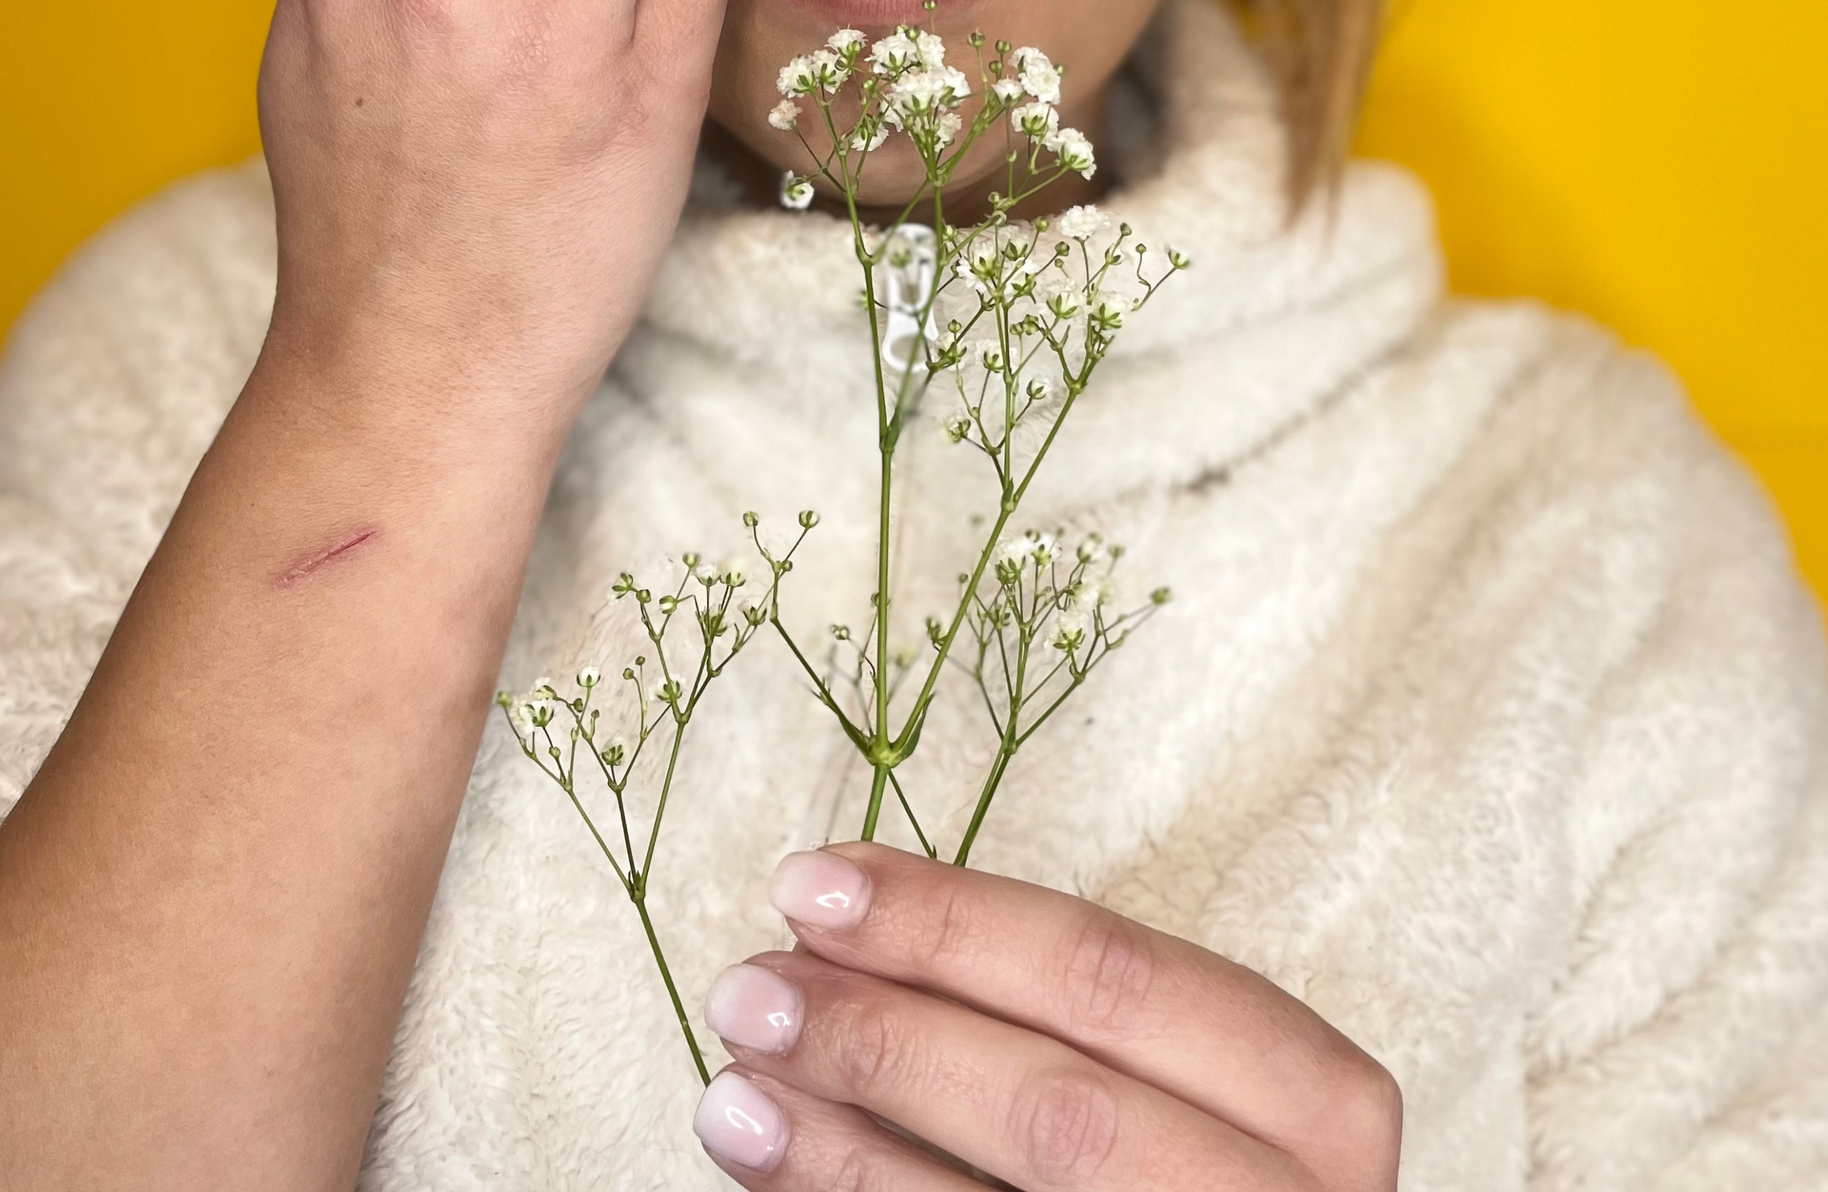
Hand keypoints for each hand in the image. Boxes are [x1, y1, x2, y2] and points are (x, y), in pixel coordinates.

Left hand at [694, 844, 1400, 1189]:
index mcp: (1314, 1098)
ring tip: (730, 1087)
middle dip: (884, 1038)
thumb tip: (841, 933)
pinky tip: (769, 1168)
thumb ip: (1049, 1013)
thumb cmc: (1189, 1164)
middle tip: (748, 990)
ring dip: (840, 1149)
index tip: (813, 881)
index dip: (949, 921)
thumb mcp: (1174, 1074)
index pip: (1112, 974)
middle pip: (1058, 1106)